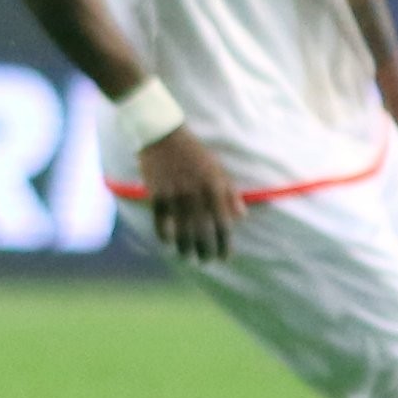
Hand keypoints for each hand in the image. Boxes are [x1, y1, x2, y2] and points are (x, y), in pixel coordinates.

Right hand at [139, 127, 245, 262]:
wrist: (163, 136)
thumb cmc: (195, 153)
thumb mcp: (218, 169)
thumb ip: (230, 194)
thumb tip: (241, 217)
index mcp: (214, 187)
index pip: (223, 224)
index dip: (224, 244)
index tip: (224, 257)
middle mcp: (195, 194)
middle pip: (202, 232)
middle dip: (205, 251)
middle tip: (206, 261)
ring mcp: (174, 195)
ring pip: (181, 231)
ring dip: (185, 248)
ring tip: (187, 256)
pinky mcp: (157, 194)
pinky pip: (161, 221)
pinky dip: (165, 235)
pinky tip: (168, 242)